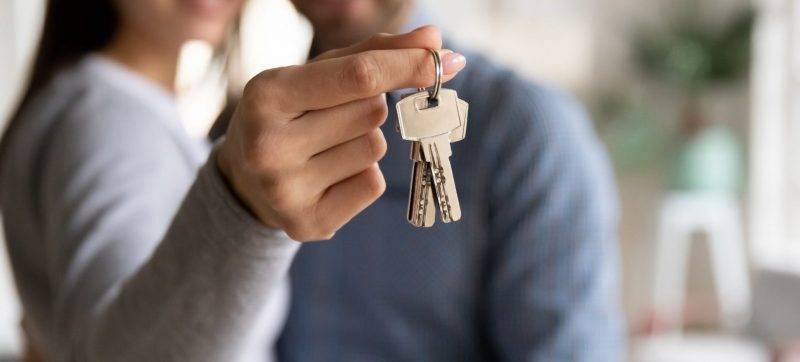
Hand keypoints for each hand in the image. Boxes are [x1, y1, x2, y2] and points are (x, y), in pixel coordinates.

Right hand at [217, 26, 466, 240]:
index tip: (442, 59)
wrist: (245, 178)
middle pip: (371, 113)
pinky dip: (362, 177)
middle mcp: (269, 145)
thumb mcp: (320, 73)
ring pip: (375, 150)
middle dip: (368, 107)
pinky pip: (371, 186)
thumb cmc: (294, 111)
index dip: (407, 65)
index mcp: (267, 94)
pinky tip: (329, 177)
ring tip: (326, 148)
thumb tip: (435, 38)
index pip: (360, 76)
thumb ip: (375, 52)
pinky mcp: (306, 223)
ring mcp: (285, 190)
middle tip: (332, 117)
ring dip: (365, 143)